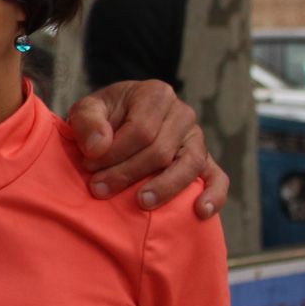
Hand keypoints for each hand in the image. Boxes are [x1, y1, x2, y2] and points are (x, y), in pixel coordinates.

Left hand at [67, 80, 228, 218]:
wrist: (119, 121)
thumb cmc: (103, 117)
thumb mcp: (86, 110)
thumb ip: (87, 122)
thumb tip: (98, 148)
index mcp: (156, 94)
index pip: (141, 129)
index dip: (114, 153)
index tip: (89, 167)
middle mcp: (182, 113)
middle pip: (161, 150)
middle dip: (127, 173)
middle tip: (100, 189)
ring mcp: (197, 138)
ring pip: (190, 165)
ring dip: (165, 187)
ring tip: (142, 203)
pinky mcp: (206, 161)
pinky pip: (218, 178)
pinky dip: (213, 195)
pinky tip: (200, 211)